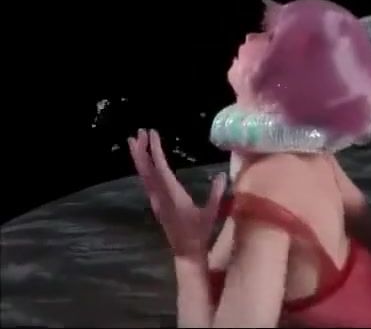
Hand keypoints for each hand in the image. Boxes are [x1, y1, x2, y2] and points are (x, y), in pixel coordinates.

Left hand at [128, 129, 225, 257]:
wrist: (186, 253)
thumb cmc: (200, 233)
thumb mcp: (211, 214)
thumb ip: (216, 194)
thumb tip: (221, 174)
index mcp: (173, 196)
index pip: (161, 169)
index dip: (155, 151)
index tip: (152, 134)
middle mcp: (160, 196)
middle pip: (146, 170)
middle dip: (142, 150)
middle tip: (139, 132)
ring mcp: (156, 200)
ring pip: (144, 175)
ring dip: (139, 158)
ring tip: (135, 141)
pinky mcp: (157, 203)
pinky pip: (146, 181)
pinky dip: (143, 168)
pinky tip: (144, 162)